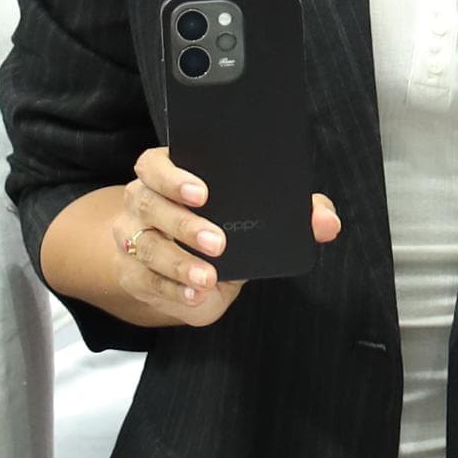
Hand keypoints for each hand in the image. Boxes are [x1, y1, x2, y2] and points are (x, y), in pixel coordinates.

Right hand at [108, 147, 338, 325]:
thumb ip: (295, 213)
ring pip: (146, 246)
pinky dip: (171, 289)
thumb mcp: (255, 217)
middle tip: (218, 242)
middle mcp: (143, 201)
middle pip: (149, 203)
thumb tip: (326, 222)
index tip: (203, 191)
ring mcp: (131, 238)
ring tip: (207, 277)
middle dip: (184, 224)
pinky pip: (146, 280)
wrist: (182, 267)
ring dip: (178, 263)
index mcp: (167, 174)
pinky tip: (194, 295)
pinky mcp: (132, 273)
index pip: (156, 163)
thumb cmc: (222, 228)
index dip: (174, 175)